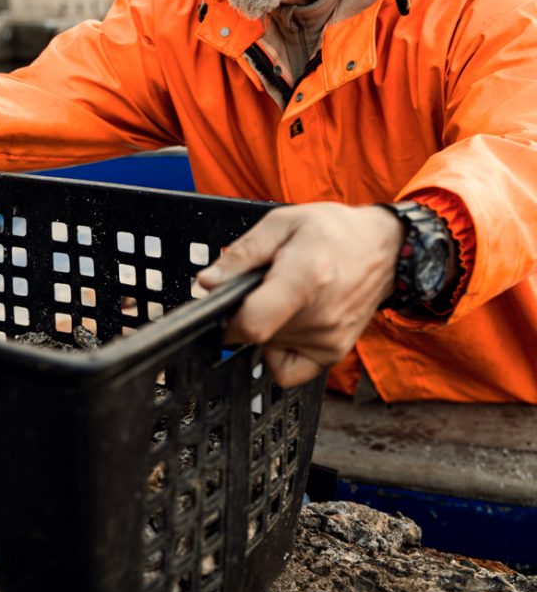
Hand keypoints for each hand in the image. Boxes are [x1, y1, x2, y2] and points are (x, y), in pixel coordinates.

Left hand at [197, 203, 403, 387]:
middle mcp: (319, 316)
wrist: (384, 248)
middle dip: (247, 311)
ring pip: (268, 347)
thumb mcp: (282, 223)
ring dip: (266, 325)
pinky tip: (290, 321)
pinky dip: (279, 349)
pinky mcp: (333, 354)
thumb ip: (242, 254)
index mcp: (305, 277)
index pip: (252, 323)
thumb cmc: (332, 231)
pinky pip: (286, 368)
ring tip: (288, 295)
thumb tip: (207, 283)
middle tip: (266, 284)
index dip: (228, 317)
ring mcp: (329, 340)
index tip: (226, 302)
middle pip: (256, 333)